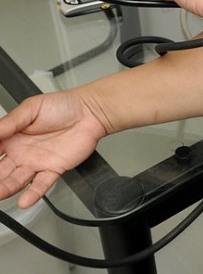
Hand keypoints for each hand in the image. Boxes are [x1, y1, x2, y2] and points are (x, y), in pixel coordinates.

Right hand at [0, 91, 106, 207]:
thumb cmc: (63, 105)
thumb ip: (10, 122)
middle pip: (0, 171)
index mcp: (13, 137)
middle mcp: (22, 152)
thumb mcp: (31, 108)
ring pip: (17, 180)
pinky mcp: (54, 169)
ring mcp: (37, 162)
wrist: (90, 111)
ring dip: (6, 188)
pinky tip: (25, 200)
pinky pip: (41, 185)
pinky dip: (33, 193)